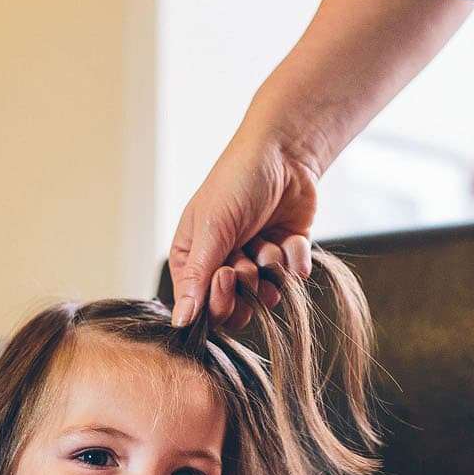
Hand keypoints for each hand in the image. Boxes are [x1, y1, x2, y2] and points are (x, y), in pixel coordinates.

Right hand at [168, 127, 320, 328]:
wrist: (285, 153)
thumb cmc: (237, 181)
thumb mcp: (212, 228)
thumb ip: (197, 277)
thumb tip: (179, 322)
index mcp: (192, 260)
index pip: (200, 306)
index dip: (217, 300)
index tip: (227, 275)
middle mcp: (221, 265)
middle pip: (233, 308)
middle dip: (246, 285)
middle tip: (248, 260)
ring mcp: (255, 263)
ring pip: (265, 296)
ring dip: (270, 269)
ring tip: (268, 240)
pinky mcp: (284, 259)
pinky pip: (292, 279)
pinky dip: (294, 258)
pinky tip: (290, 237)